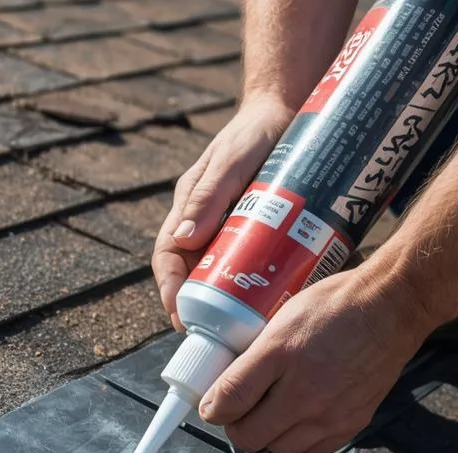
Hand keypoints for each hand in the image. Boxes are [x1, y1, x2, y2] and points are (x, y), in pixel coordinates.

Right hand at [152, 96, 296, 329]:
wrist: (289, 110)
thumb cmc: (254, 130)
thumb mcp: (231, 159)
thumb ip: (209, 194)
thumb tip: (183, 238)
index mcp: (189, 209)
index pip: (168, 257)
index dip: (170, 290)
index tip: (180, 317)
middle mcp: (207, 224)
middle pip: (195, 275)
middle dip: (203, 307)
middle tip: (219, 336)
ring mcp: (234, 230)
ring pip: (224, 276)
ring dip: (232, 303)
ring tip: (247, 329)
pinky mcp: (262, 233)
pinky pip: (255, 267)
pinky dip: (261, 288)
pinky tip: (276, 304)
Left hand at [198, 268, 436, 452]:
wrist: (391, 309)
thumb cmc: (337, 304)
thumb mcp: (284, 316)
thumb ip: (254, 353)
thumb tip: (225, 382)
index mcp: (280, 354)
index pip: (229, 398)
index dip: (212, 407)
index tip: (211, 405)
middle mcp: (304, 391)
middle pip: (249, 436)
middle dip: (236, 426)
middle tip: (238, 411)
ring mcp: (330, 413)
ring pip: (279, 449)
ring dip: (268, 436)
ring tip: (271, 413)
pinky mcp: (351, 424)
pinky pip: (312, 450)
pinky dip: (300, 440)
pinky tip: (301, 418)